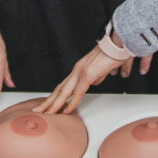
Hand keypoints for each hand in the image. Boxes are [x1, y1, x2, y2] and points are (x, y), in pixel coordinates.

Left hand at [34, 34, 151, 114]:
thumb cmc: (113, 54)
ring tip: (47, 114)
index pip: (64, 86)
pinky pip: (77, 92)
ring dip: (54, 104)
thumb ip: (96, 76)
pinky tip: (66, 110)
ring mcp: (81, 72)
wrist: (118, 44)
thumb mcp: (102, 69)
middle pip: (59, 89)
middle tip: (38, 110)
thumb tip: (94, 82)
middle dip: (48, 102)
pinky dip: (71, 103)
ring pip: (64, 92)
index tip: (49, 105)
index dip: (55, 96)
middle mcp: (77, 70)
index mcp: (79, 69)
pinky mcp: (88, 74)